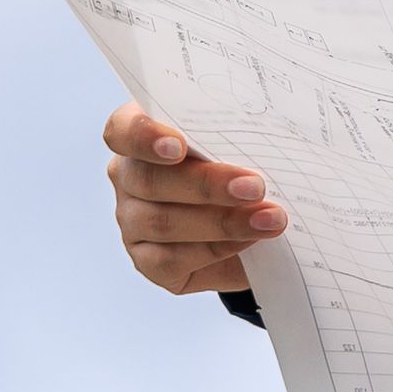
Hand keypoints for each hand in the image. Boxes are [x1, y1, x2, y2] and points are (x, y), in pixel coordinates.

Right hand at [103, 105, 284, 296]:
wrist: (258, 219)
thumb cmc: (245, 165)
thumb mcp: (243, 140)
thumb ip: (240, 132)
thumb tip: (270, 135)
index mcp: (142, 134)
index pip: (122, 130)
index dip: (144, 137)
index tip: (179, 146)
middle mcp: (129, 177)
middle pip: (149, 180)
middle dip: (206, 185)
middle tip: (255, 187)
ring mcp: (132, 221)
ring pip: (162, 223)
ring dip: (222, 222)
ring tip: (270, 220)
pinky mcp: (148, 261)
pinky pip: (171, 260)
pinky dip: (214, 250)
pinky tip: (248, 242)